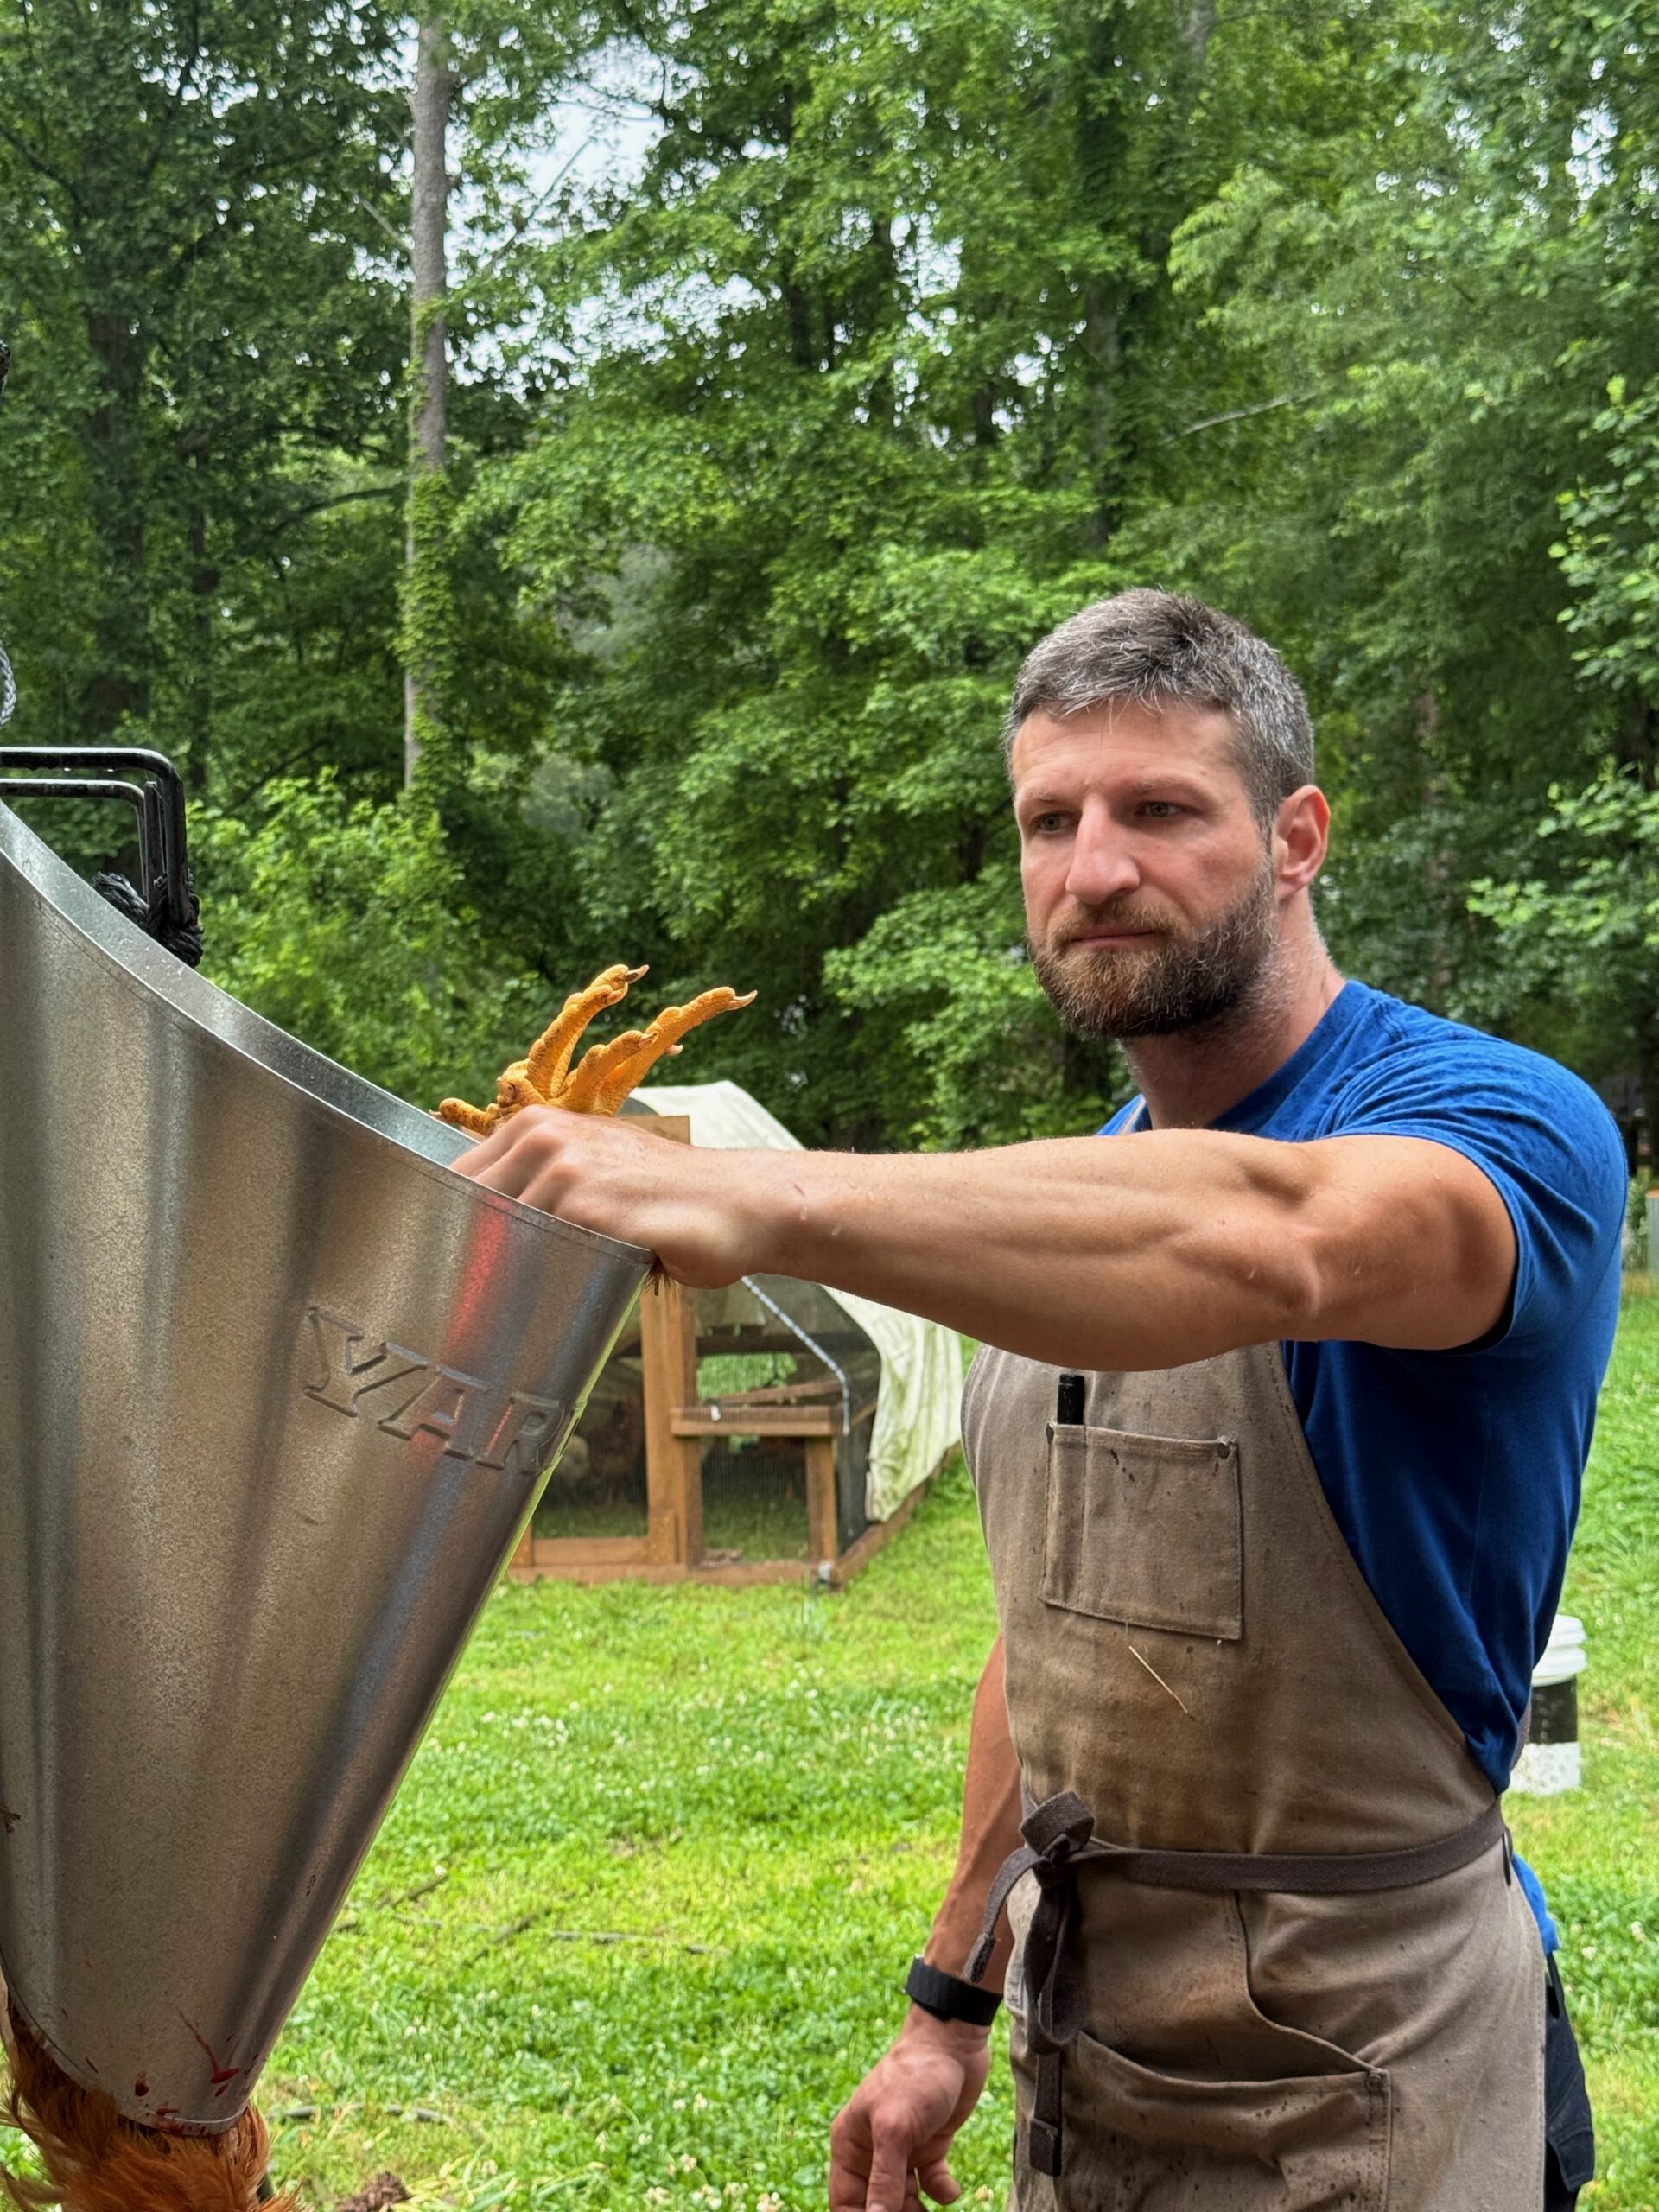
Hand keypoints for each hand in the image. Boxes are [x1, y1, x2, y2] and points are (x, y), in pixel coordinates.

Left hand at [451, 1106, 774, 1286]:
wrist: (740, 1202)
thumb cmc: (665, 1194)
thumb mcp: (595, 1165)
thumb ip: (541, 1180)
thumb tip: (482, 1226)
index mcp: (539, 1125)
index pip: (459, 1180)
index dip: (448, 1226)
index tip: (444, 1265)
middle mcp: (547, 1141)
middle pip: (470, 1213)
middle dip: (466, 1260)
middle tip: (466, 1306)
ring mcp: (570, 1175)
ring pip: (501, 1240)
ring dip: (497, 1283)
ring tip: (498, 1320)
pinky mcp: (595, 1213)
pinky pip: (543, 1261)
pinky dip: (536, 1291)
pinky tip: (541, 1312)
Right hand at [829, 2010, 992, 2211]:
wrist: (954, 2043)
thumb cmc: (915, 2076)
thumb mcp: (895, 2128)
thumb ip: (884, 2178)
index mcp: (851, 2144)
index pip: (845, 2201)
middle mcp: (873, 2150)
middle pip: (876, 2204)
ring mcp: (903, 2149)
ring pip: (903, 2199)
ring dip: (916, 2211)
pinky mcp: (930, 2145)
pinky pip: (931, 2184)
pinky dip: (941, 2192)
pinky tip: (950, 2188)